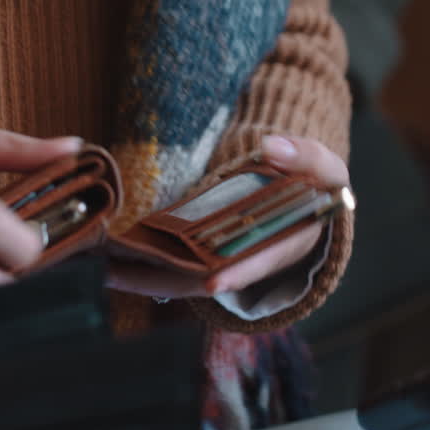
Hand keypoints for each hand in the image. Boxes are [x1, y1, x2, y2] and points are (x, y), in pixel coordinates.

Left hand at [107, 135, 348, 298]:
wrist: (300, 189)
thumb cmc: (316, 181)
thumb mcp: (325, 167)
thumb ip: (305, 156)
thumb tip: (272, 146)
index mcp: (285, 246)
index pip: (257, 264)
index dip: (238, 274)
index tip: (212, 283)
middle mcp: (248, 261)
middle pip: (203, 279)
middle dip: (165, 280)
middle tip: (124, 274)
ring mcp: (223, 259)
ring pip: (180, 276)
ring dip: (144, 275)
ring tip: (104, 268)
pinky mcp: (203, 250)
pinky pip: (171, 261)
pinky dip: (144, 262)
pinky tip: (111, 256)